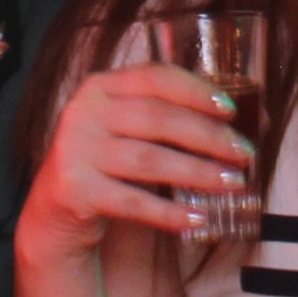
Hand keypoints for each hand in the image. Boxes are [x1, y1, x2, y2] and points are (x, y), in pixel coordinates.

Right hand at [17, 60, 252, 265]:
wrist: (54, 210)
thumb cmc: (104, 163)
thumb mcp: (123, 129)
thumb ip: (165, 117)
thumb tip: (236, 124)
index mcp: (100, 87)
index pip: (155, 78)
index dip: (197, 92)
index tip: (231, 111)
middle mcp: (84, 113)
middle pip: (159, 118)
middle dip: (208, 137)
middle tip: (244, 154)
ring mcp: (76, 150)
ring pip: (150, 159)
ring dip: (198, 172)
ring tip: (233, 183)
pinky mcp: (74, 189)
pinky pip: (133, 202)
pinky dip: (170, 213)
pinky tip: (198, 219)